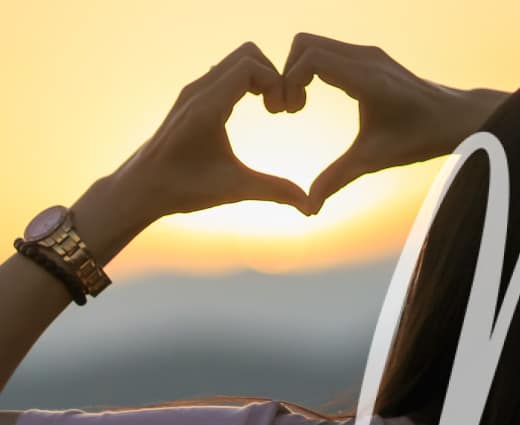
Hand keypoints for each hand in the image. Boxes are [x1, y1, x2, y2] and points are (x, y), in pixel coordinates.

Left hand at [113, 42, 309, 220]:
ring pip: (236, 61)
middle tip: (280, 108)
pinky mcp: (192, 96)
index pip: (250, 66)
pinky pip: (226, 72)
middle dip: (272, 75)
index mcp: (207, 107)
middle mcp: (198, 91)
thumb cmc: (183, 189)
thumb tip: (311, 208)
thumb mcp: (235, 189)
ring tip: (271, 109)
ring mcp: (193, 91)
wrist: (140, 188)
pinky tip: (254, 110)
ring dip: (260, 77)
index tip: (282, 112)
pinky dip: (247, 82)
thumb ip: (275, 192)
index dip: (276, 82)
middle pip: (246, 55)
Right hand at [282, 33, 507, 213]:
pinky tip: (315, 99)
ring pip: (315, 44)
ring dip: (299, 70)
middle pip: (305, 43)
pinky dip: (312, 69)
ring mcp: (369, 54)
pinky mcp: (370, 57)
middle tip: (290, 108)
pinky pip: (329, 51)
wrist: (456, 119)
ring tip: (299, 106)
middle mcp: (366, 58)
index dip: (289, 80)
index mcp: (367, 78)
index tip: (290, 112)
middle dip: (288, 72)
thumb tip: (310, 208)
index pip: (311, 58)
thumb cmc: (420, 138)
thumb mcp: (375, 160)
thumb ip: (338, 179)